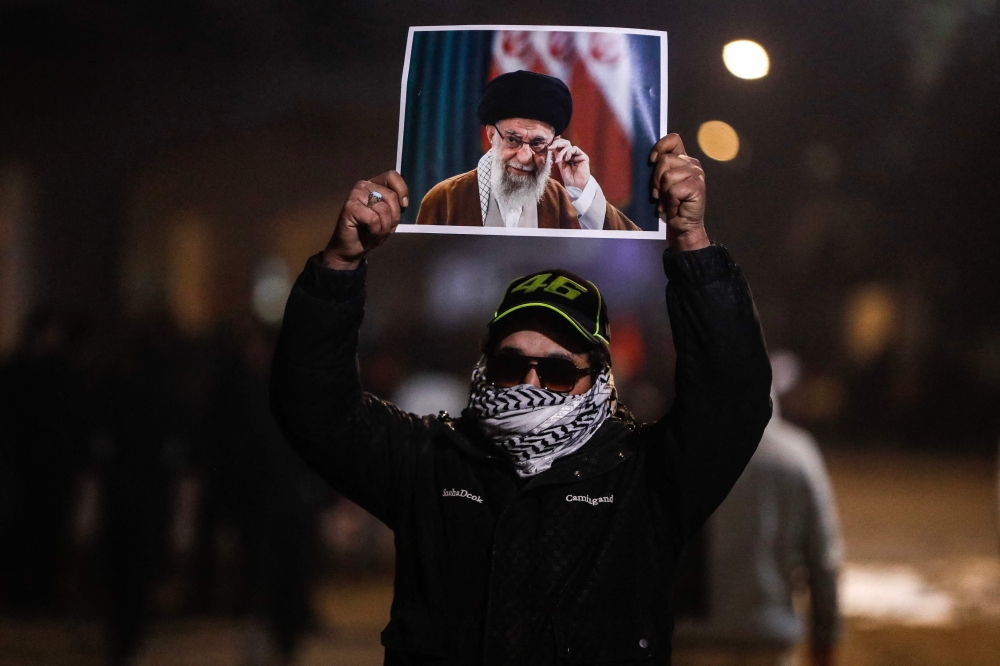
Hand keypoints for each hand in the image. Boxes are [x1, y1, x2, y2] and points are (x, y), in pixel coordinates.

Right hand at [323, 171, 408, 269]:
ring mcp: (355, 194)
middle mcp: (364, 185)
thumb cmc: (371, 231)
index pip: (392, 176)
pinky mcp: (349, 206)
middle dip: (394, 217)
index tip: (404, 206)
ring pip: (383, 208)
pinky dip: (375, 230)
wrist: (353, 248)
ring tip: (375, 231)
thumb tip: (404, 202)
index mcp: (375, 184)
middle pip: (391, 196)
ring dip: (384, 226)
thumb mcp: (390, 217)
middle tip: (384, 227)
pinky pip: (373, 218)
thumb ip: (396, 205)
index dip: (402, 191)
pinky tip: (367, 232)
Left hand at [550, 138, 590, 189]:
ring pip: (568, 145)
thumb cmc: (568, 177)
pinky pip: (574, 148)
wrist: (576, 185)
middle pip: (564, 143)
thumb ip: (558, 156)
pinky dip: (569, 152)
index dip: (555, 143)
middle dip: (556, 144)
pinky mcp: (583, 156)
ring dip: (562, 152)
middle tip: (550, 148)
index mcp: (566, 155)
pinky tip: (567, 159)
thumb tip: (551, 146)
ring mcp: (577, 154)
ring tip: (559, 160)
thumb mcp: (560, 165)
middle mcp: (572, 154)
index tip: (548, 146)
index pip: (561, 145)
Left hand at [650, 134, 708, 250]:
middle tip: (658, 195)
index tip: (650, 160)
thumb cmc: (669, 205)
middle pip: (664, 160)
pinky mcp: (697, 186)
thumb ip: (658, 170)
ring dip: (663, 194)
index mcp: (682, 159)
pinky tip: (674, 208)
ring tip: (668, 202)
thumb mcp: (660, 184)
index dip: (660, 147)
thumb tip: (647, 159)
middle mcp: (692, 164)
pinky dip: (670, 203)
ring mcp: (697, 174)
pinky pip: (673, 190)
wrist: (682, 227)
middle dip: (655, 180)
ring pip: (667, 176)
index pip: (673, 139)